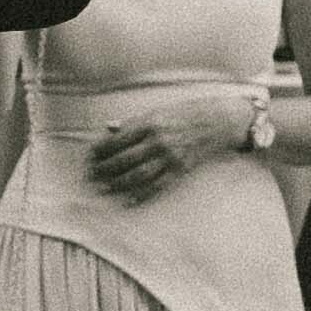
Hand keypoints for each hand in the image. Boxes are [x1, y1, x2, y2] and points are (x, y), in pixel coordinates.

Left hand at [86, 101, 235, 199]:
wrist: (219, 121)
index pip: (118, 139)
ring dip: (119, 183)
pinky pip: (158, 185)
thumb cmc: (187, 112)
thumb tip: (109, 127)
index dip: (102, 149)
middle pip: (125, 159)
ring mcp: (170, 157)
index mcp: (150, 123)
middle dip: (106, 168)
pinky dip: (143, 194)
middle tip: (92, 175)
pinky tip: (129, 199)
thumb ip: (133, 121)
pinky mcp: (181, 169)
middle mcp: (158, 140)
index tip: (90, 155)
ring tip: (105, 187)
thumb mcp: (159, 110)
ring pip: (139, 174)